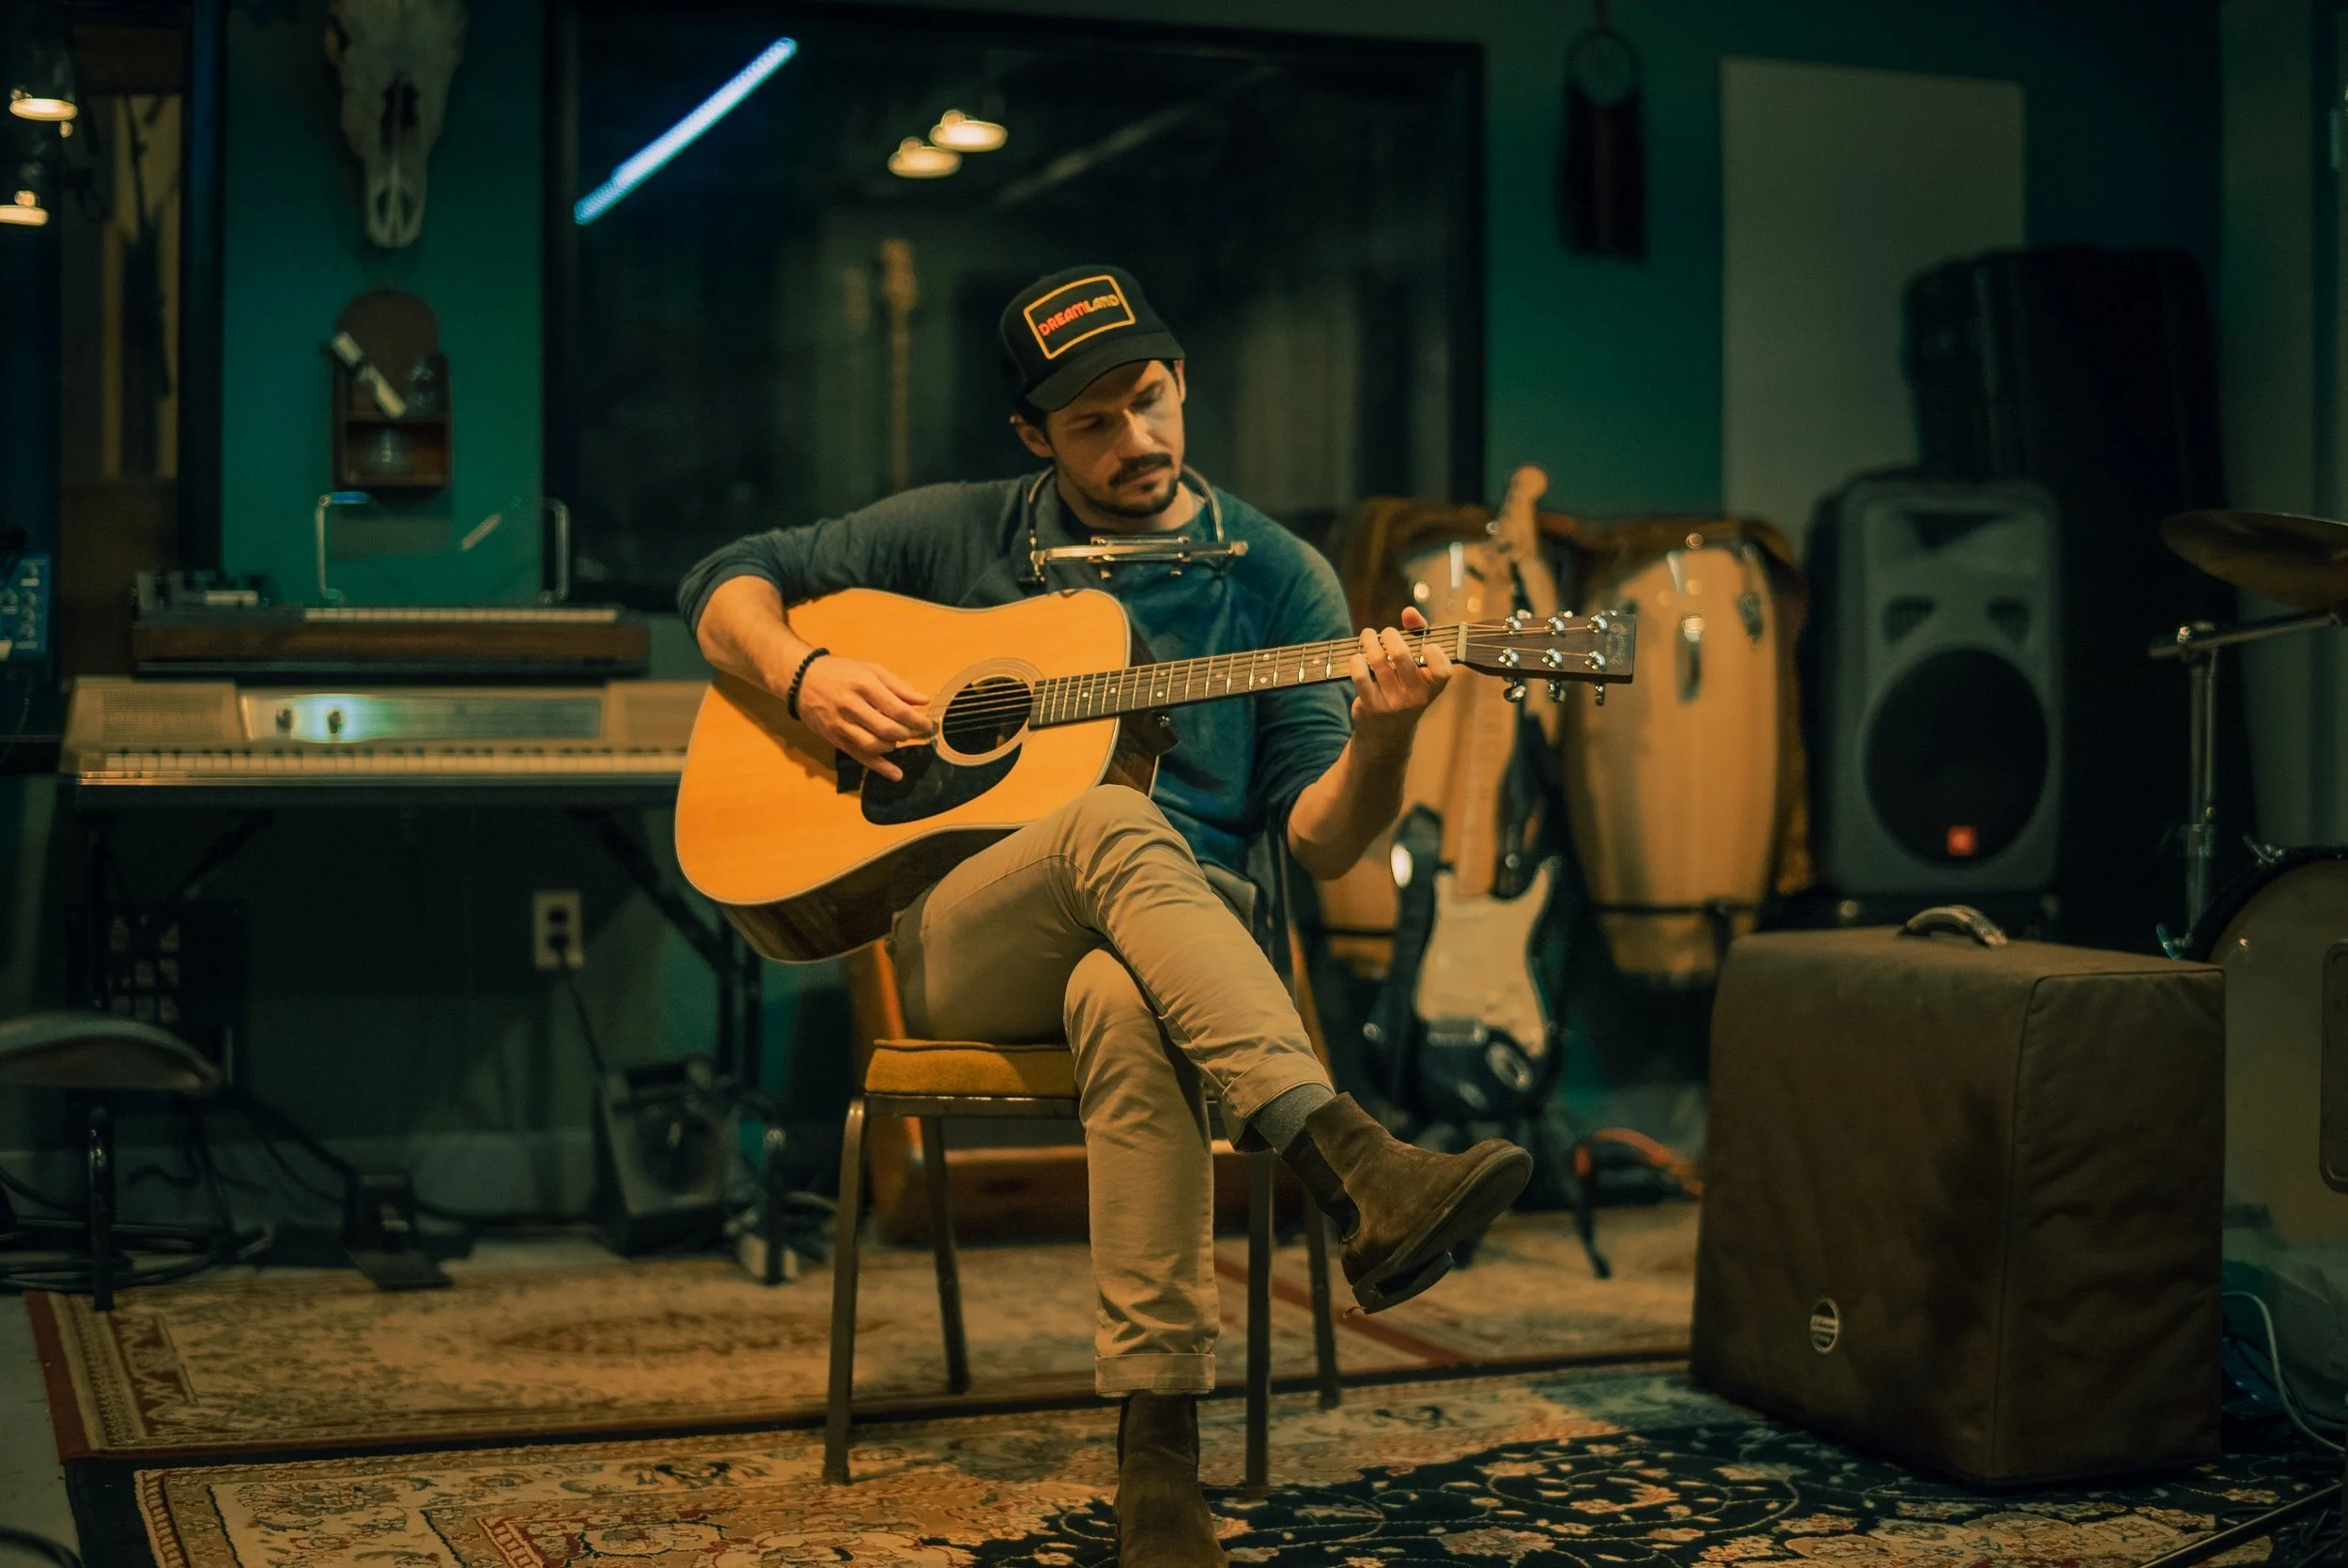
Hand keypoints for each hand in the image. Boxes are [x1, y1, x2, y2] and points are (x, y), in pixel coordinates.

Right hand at [792, 655, 932, 781]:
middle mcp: (851, 705)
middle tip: (914, 733)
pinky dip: (879, 768)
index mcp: (864, 685)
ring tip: (897, 739)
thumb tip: (924, 700)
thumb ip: (898, 686)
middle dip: (906, 734)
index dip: (916, 721)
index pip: (896, 709)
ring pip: (872, 745)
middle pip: (886, 729)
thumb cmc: (841, 672)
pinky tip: (896, 774)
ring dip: (892, 746)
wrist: (802, 678)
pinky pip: (858, 756)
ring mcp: (840, 724)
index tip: (928, 725)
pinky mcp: (834, 738)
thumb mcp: (871, 669)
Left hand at [1346, 605, 1451, 752]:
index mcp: (1432, 687)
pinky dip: (1356, 660)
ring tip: (1368, 635)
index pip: (1443, 672)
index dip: (1436, 655)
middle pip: (1402, 655)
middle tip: (1386, 633)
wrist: (1386, 734)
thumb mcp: (1417, 669)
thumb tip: (1408, 612)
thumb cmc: (1405, 689)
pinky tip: (1358, 656)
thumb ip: (1418, 635)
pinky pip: (1360, 675)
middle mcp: (1415, 697)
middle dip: (1390, 635)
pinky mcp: (1371, 706)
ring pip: (1377, 660)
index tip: (1426, 646)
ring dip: (1370, 640)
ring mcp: (1392, 702)